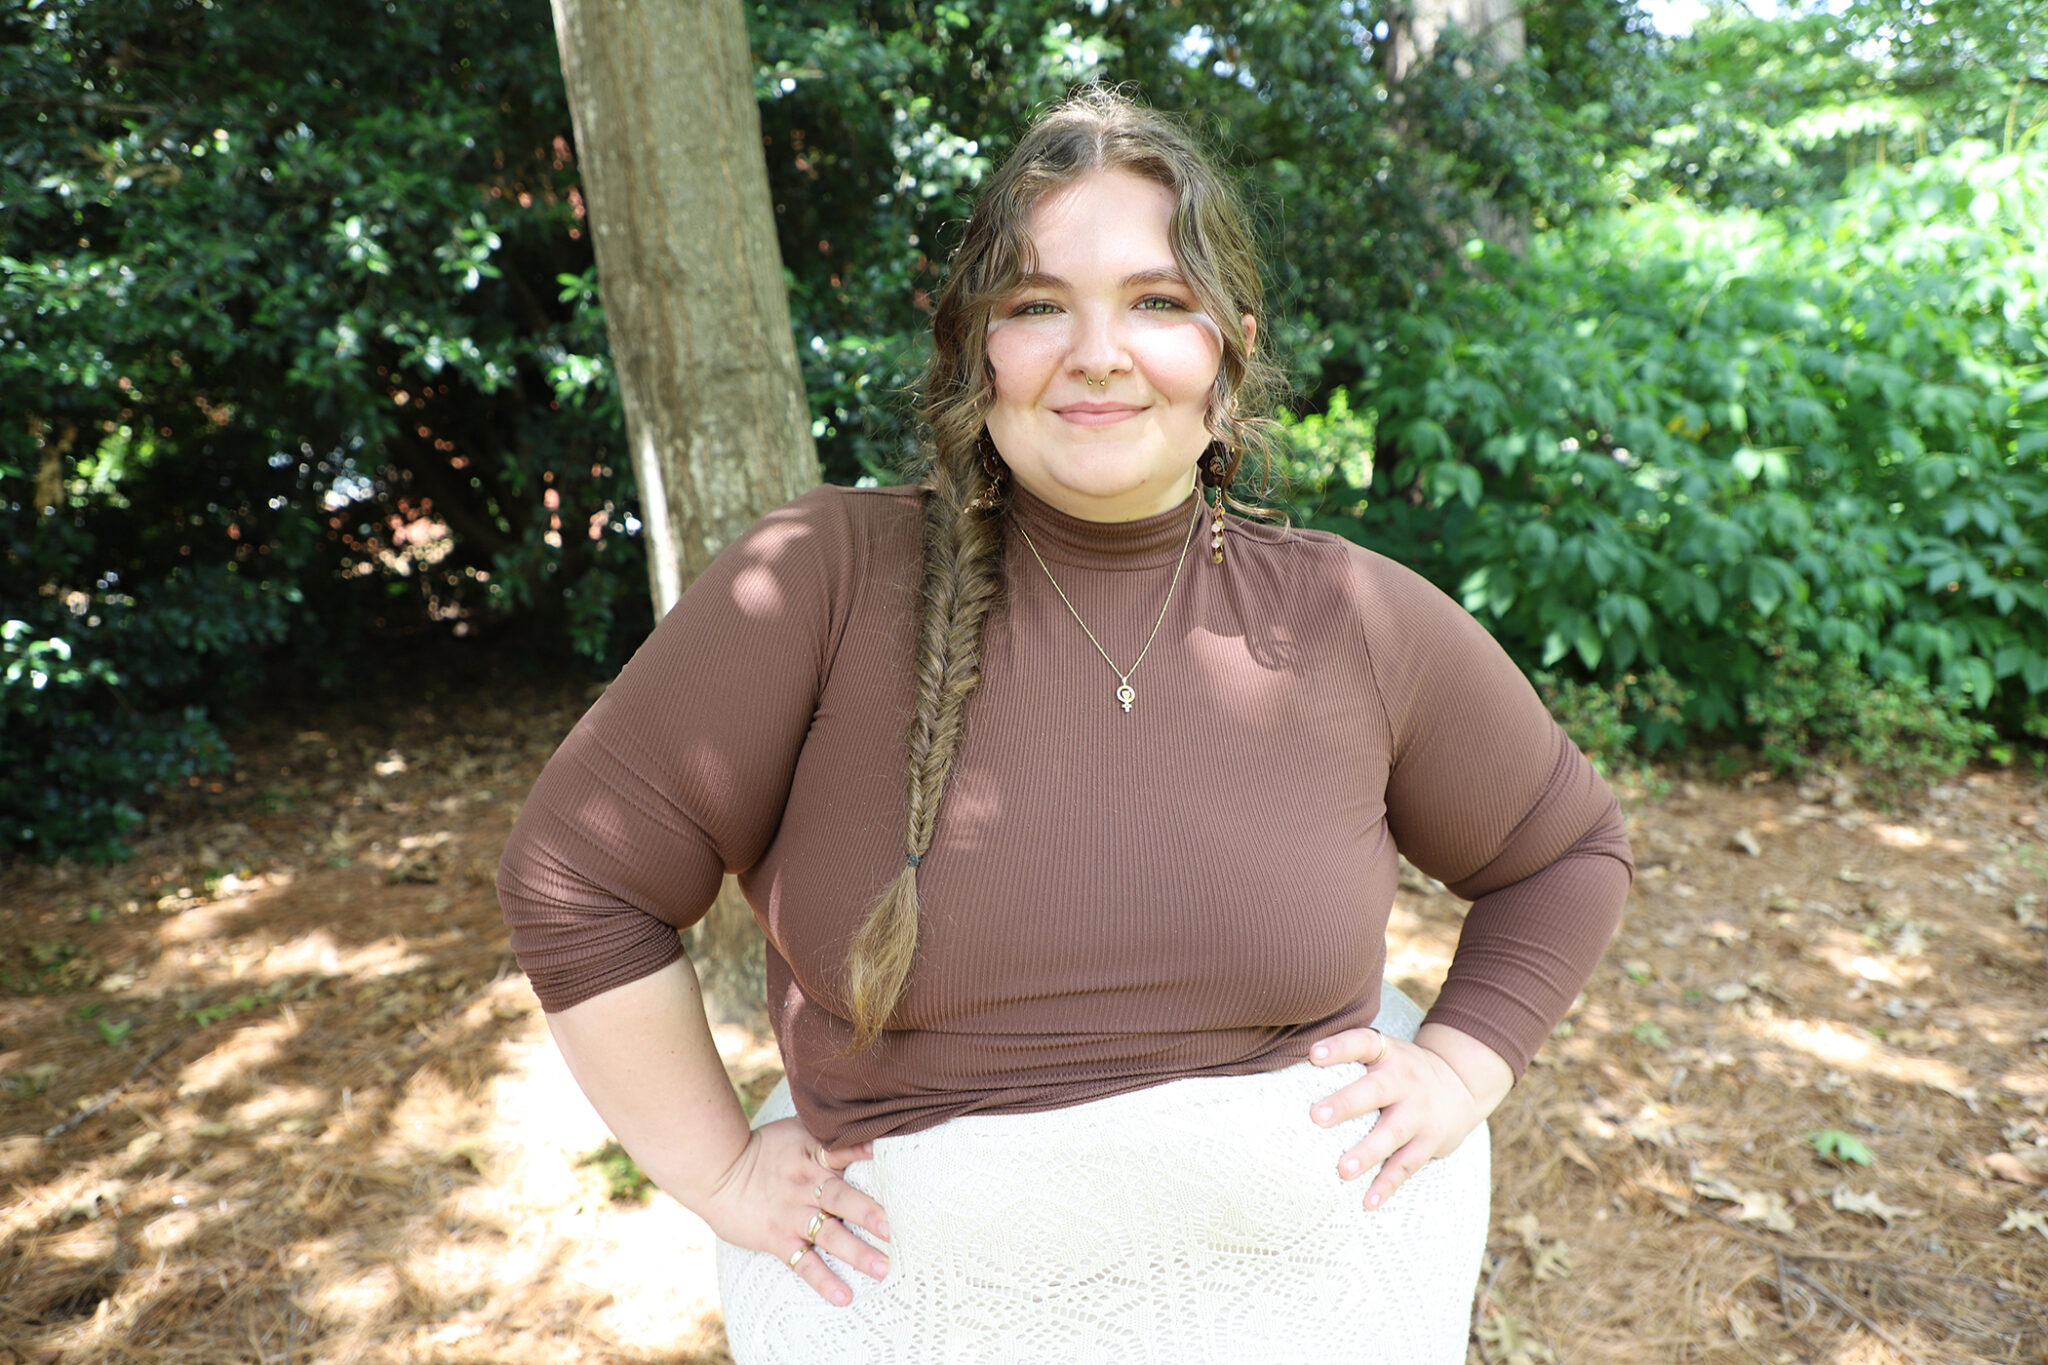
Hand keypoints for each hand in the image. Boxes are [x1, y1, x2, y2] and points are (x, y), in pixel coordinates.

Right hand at [698, 1116, 891, 1306]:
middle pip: (841, 1198)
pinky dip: (823, 1280)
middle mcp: (806, 1186)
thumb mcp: (796, 1130)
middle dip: (868, 1213)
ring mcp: (792, 1215)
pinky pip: (803, 1263)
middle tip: (894, 1229)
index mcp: (812, 1155)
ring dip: (856, 1252)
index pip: (841, 1150)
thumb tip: (866, 1126)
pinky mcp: (778, 1239)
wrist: (717, 1171)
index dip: (863, 1150)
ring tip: (882, 1269)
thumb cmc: (763, 1148)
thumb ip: (827, 1132)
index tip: (888, 1155)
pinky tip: (844, 1297)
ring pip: (829, 1235)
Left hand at [1306, 1022, 1511, 1209]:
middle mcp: (1405, 1081)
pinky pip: (1406, 1165)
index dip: (1338, 1048)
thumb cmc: (1402, 1070)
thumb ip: (1350, 1053)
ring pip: (1392, 1134)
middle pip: (1375, 1091)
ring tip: (1341, 1171)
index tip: (1313, 1054)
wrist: (1462, 1084)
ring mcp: (1419, 1113)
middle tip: (1317, 1117)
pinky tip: (1368, 1202)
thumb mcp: (1385, 1052)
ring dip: (1367, 1153)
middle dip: (1346, 1104)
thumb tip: (1292, 1057)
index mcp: (1388, 1054)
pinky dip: (1388, 1185)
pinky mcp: (1429, 1141)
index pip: (1362, 1043)